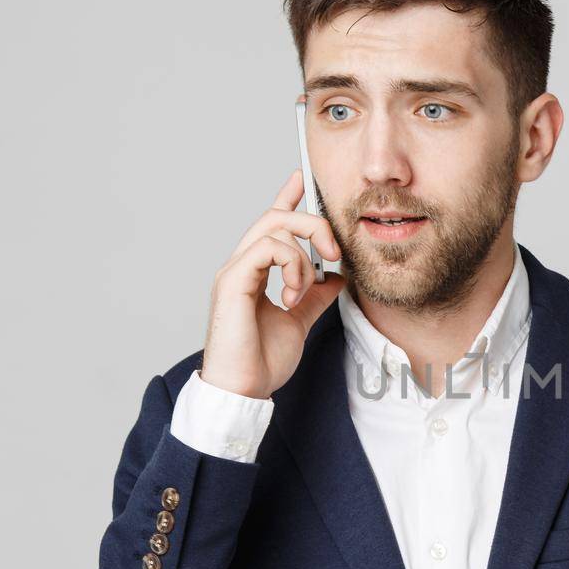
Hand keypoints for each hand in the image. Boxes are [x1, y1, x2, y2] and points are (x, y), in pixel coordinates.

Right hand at [200, 169, 345, 399]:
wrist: (244, 390)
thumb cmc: (261, 362)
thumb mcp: (299, 321)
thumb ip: (314, 297)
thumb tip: (335, 278)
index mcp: (254, 272)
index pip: (269, 225)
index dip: (286, 198)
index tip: (301, 178)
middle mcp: (241, 266)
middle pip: (276, 216)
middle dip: (313, 223)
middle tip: (334, 253)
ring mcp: (234, 271)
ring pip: (274, 227)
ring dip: (303, 256)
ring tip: (303, 290)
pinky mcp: (232, 281)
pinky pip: (268, 248)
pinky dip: (291, 266)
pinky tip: (292, 294)